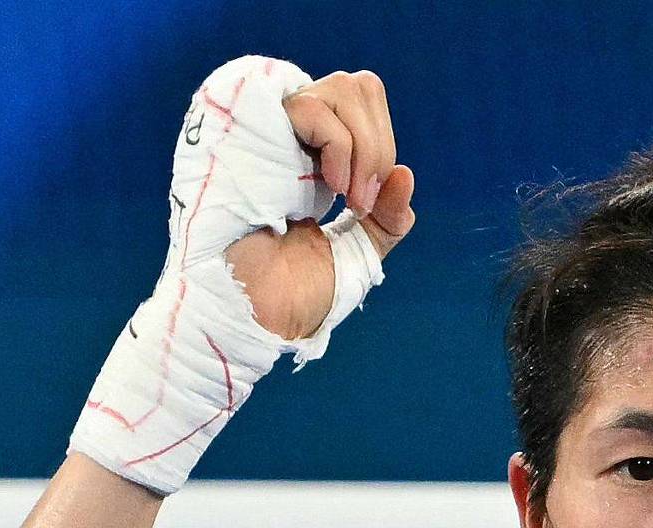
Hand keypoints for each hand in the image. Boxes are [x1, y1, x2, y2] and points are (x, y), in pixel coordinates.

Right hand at [226, 69, 415, 339]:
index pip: (363, 106)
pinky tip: (332, 188)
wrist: (254, 314)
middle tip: (361, 202)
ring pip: (343, 89)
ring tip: (348, 197)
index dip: (381, 147)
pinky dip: (340, 147)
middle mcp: (287, 134)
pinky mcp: (246, 128)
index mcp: (308, 156)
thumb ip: (385, 218)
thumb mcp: (356, 252)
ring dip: (364, 147)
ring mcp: (267, 128)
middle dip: (379, 145)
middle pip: (359, 88)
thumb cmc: (291, 292)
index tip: (367, 206)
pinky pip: (313, 106)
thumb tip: (406, 174)